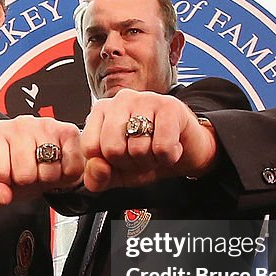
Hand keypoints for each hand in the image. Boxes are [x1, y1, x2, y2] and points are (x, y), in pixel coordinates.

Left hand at [0, 116, 83, 207]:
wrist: (50, 158)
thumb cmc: (22, 168)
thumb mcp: (0, 184)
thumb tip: (2, 195)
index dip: (5, 182)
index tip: (9, 175)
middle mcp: (20, 125)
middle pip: (25, 175)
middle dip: (30, 180)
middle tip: (31, 171)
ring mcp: (45, 125)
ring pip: (48, 173)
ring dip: (49, 178)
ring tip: (45, 167)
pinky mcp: (69, 131)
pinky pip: (70, 168)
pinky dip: (67, 174)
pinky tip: (60, 164)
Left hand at [80, 89, 216, 191]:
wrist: (186, 150)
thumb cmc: (146, 156)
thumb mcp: (116, 174)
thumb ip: (96, 177)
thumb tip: (97, 166)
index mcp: (100, 112)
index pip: (90, 149)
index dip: (109, 164)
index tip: (121, 158)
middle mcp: (120, 99)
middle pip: (112, 149)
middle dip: (130, 163)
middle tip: (142, 155)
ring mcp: (145, 98)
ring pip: (137, 149)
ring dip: (151, 160)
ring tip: (157, 150)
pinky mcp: (170, 106)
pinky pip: (162, 147)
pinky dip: (168, 157)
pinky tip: (172, 147)